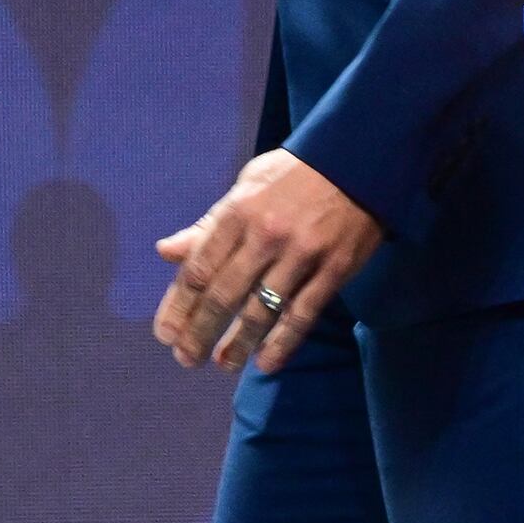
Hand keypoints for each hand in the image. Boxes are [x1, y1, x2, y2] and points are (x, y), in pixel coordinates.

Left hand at [153, 148, 385, 375]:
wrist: (358, 158)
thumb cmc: (294, 174)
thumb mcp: (246, 186)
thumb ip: (208, 225)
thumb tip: (165, 252)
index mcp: (239, 211)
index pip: (199, 268)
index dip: (178, 305)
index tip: (165, 333)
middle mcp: (265, 234)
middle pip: (224, 295)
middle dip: (200, 332)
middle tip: (186, 358)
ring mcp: (301, 254)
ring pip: (262, 310)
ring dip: (238, 344)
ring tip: (223, 364)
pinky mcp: (334, 268)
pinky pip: (303, 313)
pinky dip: (283, 343)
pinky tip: (266, 363)